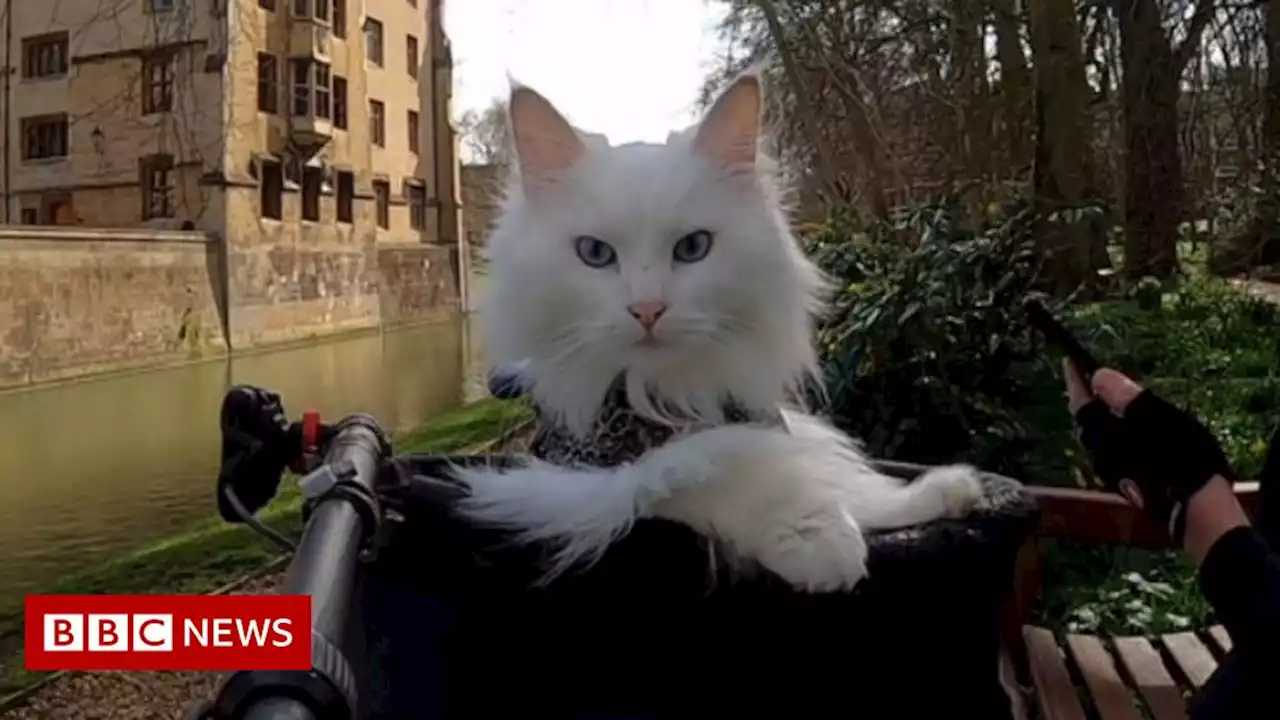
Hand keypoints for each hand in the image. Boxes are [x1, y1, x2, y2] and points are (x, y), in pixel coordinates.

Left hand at [1063, 360, 1235, 542]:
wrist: (1198, 509)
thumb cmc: (1179, 456)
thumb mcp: (1155, 417)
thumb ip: (1124, 396)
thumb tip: (1098, 377)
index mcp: (1102, 435)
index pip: (1080, 402)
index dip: (1074, 381)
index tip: (1070, 361)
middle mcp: (1100, 456)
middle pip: (1087, 423)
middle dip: (1087, 400)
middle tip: (1089, 379)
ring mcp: (1113, 474)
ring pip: (1100, 439)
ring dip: (1103, 418)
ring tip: (1112, 402)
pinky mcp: (1130, 484)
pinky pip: (1116, 452)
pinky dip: (1119, 435)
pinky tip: (1133, 432)